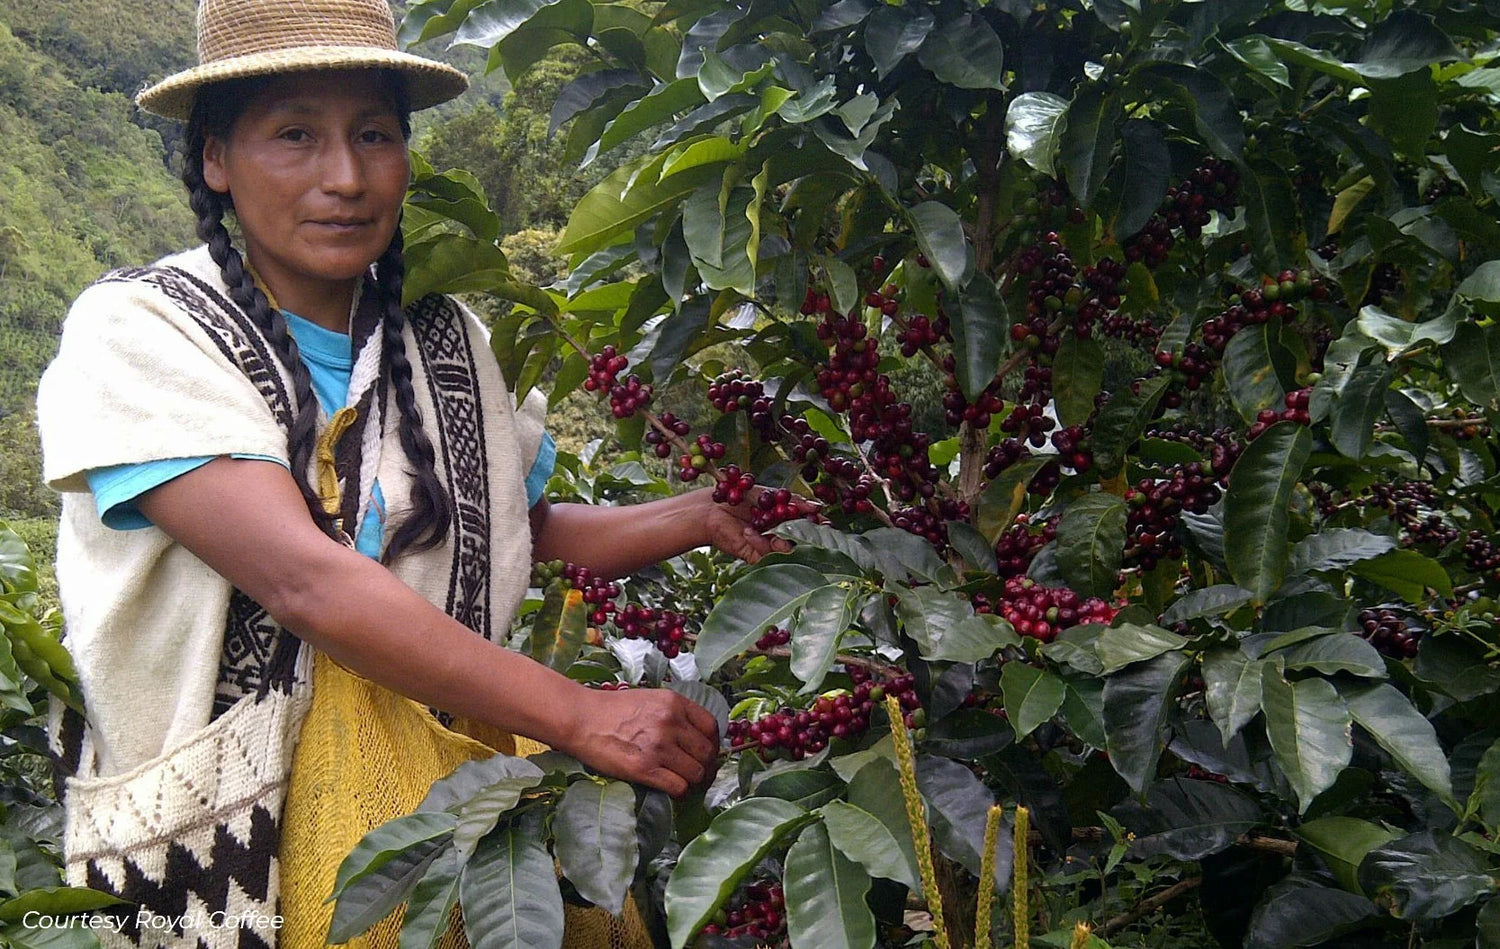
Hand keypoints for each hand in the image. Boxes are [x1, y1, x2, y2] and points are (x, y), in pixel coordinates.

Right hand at [565, 686, 719, 797]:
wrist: (580, 718)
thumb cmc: (611, 710)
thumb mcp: (650, 699)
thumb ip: (674, 714)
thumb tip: (696, 738)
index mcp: (674, 702)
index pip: (711, 727)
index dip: (712, 744)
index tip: (706, 754)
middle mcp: (671, 722)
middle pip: (708, 753)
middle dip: (706, 767)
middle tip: (697, 775)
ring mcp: (659, 746)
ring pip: (697, 773)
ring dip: (693, 782)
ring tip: (683, 783)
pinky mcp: (644, 769)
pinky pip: (679, 787)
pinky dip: (679, 793)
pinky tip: (672, 791)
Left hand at [699, 488, 819, 563]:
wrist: (712, 507)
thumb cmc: (740, 497)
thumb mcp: (771, 495)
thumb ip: (796, 502)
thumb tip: (819, 506)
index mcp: (787, 520)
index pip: (810, 526)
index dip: (820, 526)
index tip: (826, 523)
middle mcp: (782, 535)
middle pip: (804, 542)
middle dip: (807, 536)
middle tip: (808, 529)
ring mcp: (770, 548)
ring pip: (789, 552)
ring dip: (783, 538)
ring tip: (771, 527)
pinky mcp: (756, 557)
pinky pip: (767, 556)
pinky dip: (760, 542)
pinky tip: (748, 531)